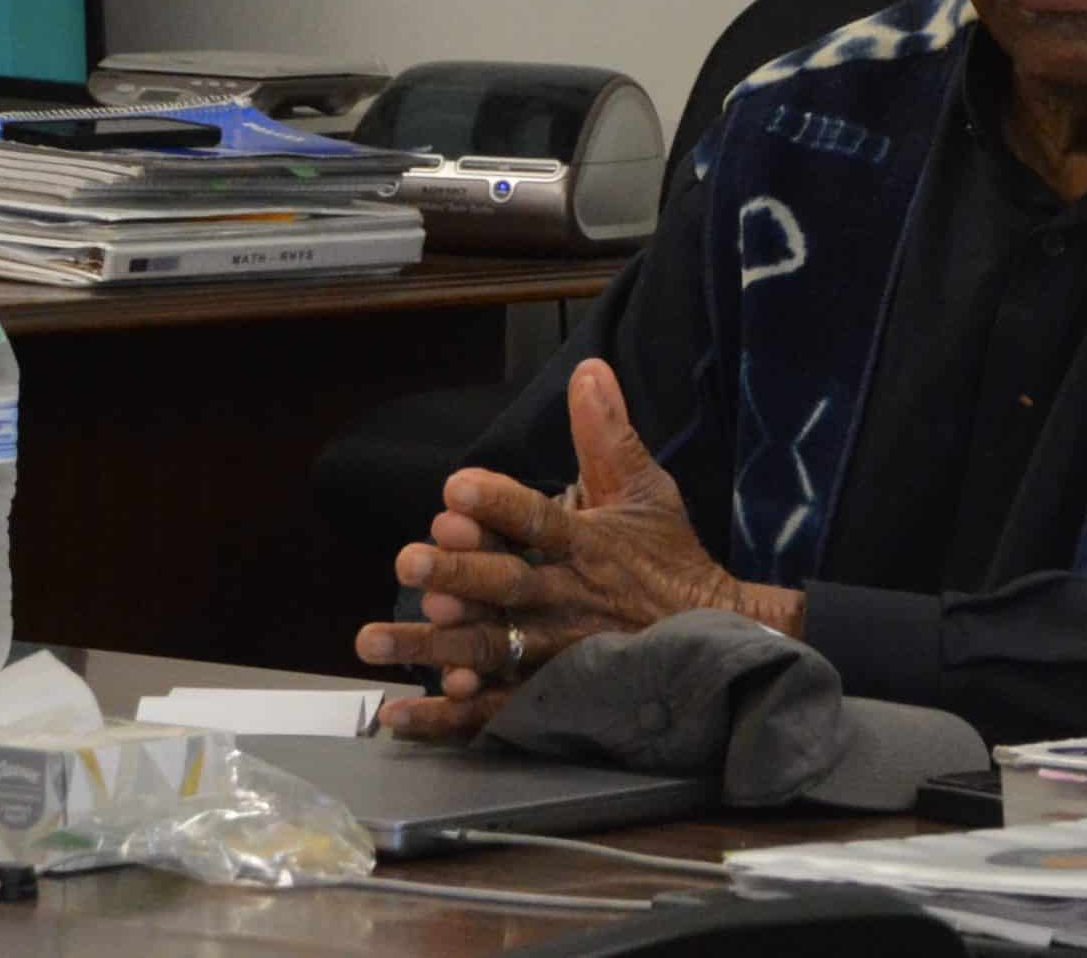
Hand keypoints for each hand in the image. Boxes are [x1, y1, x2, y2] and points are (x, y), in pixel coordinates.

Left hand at [355, 359, 803, 738]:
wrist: (714, 642)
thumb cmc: (671, 562)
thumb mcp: (646, 492)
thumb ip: (607, 434)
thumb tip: (588, 368)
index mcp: (592, 546)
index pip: (543, 519)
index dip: (501, 504)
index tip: (456, 488)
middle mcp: (571, 600)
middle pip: (509, 586)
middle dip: (460, 573)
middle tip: (410, 560)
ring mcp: (559, 654)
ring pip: (489, 649)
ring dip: (431, 645)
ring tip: (373, 640)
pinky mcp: (551, 698)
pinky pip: (494, 711)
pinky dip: (447, 717)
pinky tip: (398, 712)